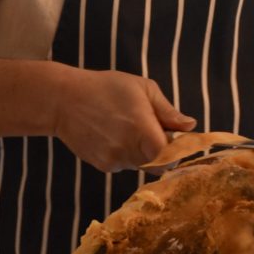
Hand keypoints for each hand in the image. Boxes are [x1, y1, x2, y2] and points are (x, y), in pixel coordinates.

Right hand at [52, 68, 196, 171]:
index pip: (170, 157)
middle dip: (160, 152)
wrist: (63, 99)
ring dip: (142, 153)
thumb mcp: (142, 89)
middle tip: (150, 130)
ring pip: (141, 166)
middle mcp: (129, 150)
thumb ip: (168, 111)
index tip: (173, 139)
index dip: (175, 151)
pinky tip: (112, 135)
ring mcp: (114, 160)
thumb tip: (190, 126)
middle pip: (158, 165)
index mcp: (142, 130)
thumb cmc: (106, 87)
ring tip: (126, 128)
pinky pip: (124, 165)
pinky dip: (125, 155)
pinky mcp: (103, 166)